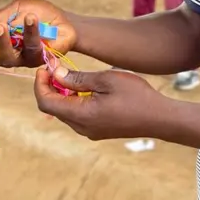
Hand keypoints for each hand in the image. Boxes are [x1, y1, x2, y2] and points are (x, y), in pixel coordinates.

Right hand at [0, 0, 76, 75]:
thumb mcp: (13, 10)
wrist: (63, 19)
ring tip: (2, 24)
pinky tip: (31, 17)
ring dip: (3, 41)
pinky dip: (31, 30)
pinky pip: (34, 47)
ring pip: (9, 58)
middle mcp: (9, 56)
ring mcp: (25, 60)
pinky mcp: (43, 59)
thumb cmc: (37, 15)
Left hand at [34, 66, 167, 140]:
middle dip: (50, 87)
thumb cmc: (137, 96)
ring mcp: (90, 131)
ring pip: (65, 112)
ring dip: (63, 94)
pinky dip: (74, 101)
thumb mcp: (106, 79)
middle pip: (53, 108)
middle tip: (56, 68)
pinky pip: (77, 116)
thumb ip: (78, 78)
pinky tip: (86, 88)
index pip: (46, 102)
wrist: (160, 118)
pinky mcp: (98, 131)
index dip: (40, 84)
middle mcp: (81, 127)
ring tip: (71, 75)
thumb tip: (55, 74)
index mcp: (81, 114)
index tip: (44, 67)